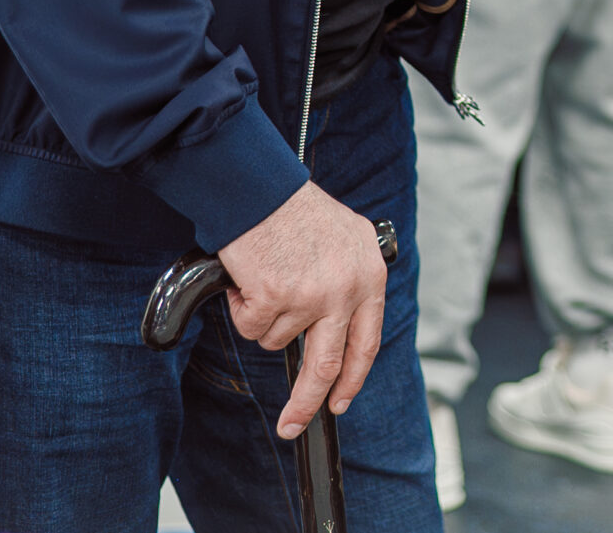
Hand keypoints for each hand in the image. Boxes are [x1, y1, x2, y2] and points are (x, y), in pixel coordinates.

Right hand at [216, 181, 388, 438]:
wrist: (260, 188)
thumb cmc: (294, 211)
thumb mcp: (347, 241)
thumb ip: (350, 282)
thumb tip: (340, 328)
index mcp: (370, 276)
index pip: (367, 341)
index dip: (352, 377)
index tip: (340, 402)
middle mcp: (348, 289)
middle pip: (327, 364)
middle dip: (307, 402)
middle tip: (292, 423)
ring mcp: (313, 296)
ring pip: (278, 340)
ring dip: (263, 317)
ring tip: (264, 277)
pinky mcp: (276, 298)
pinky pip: (251, 325)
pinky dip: (241, 306)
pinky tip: (248, 275)